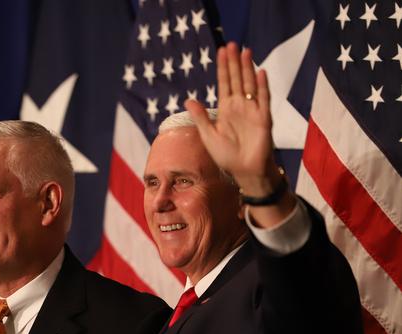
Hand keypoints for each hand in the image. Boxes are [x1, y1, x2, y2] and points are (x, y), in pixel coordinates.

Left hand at [185, 42, 277, 193]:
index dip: (222, 68)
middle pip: (236, 79)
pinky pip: (263, 100)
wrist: (244, 171)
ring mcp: (252, 111)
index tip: (221, 51)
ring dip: (248, 69)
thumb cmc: (226, 156)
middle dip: (234, 63)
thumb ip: (201, 117)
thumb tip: (188, 99)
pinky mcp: (263, 118)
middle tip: (232, 44)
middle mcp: (240, 106)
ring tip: (245, 51)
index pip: (224, 83)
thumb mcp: (208, 136)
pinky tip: (259, 73)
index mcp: (226, 109)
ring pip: (249, 85)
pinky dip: (261, 87)